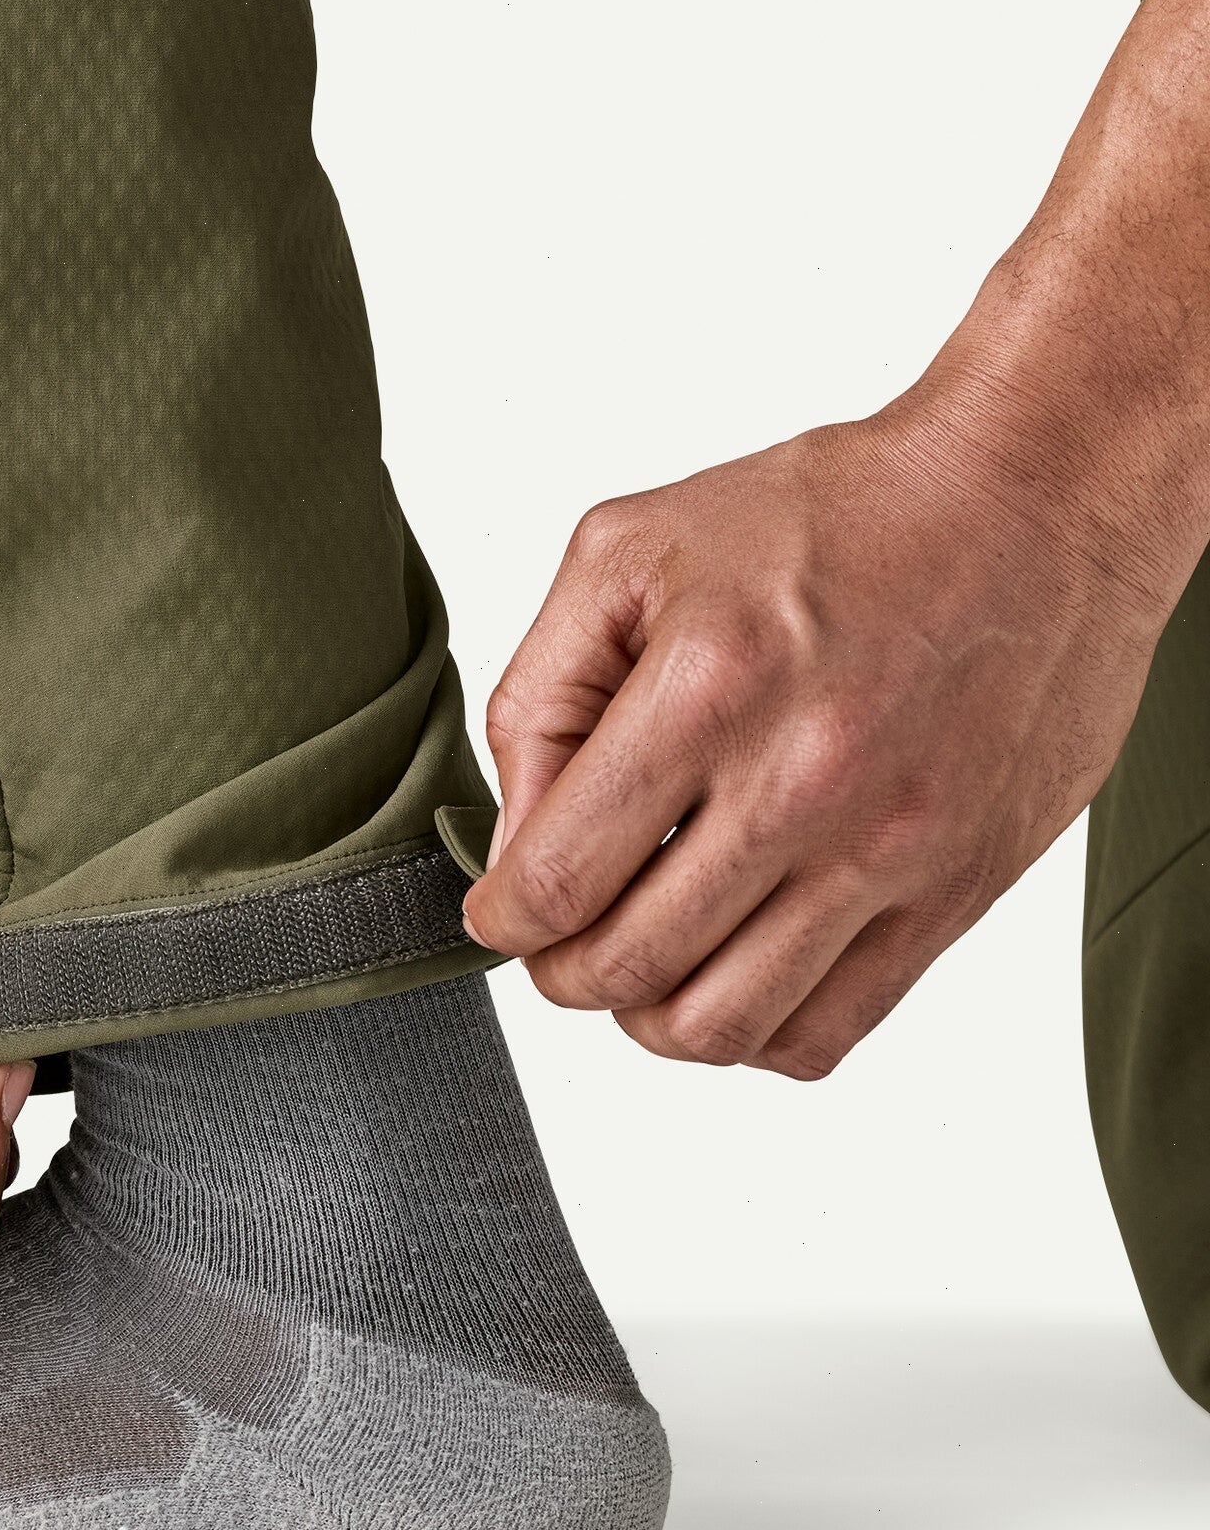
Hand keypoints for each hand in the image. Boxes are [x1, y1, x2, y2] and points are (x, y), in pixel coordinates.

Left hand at [462, 386, 1172, 1079]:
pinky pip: (826, 1032)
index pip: (560, 879)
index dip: (502, 919)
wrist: (1033, 496)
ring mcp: (889, 851)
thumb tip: (515, 841)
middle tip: (558, 940)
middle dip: (561, 971)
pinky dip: (753, 1032)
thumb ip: (541, 697)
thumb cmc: (830, 513)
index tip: (497, 914)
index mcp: (705, 692)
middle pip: (628, 967)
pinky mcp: (956, 890)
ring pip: (721, 1027)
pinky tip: (732, 970)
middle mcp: (801, 786)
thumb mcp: (627, 552)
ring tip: (641, 961)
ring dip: (648, 1015)